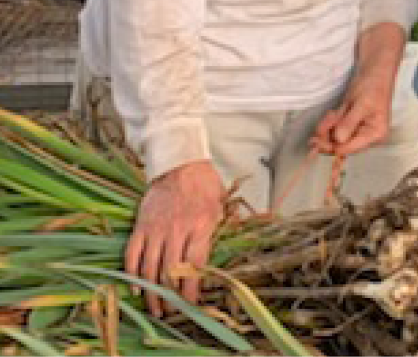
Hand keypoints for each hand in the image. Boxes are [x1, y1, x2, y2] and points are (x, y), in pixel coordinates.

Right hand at [125, 159, 226, 315]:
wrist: (179, 163)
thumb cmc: (204, 184)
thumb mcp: (220, 205)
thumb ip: (219, 229)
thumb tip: (227, 251)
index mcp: (201, 225)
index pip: (194, 265)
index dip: (191, 289)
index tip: (191, 305)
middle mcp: (177, 230)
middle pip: (171, 272)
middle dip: (171, 297)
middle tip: (171, 312)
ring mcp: (156, 229)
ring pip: (150, 268)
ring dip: (151, 292)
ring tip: (155, 308)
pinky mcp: (141, 226)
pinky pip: (132, 255)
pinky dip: (132, 274)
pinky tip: (137, 288)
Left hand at [311, 70, 395, 161]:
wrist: (374, 68)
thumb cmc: (372, 85)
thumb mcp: (361, 104)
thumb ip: (349, 123)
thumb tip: (338, 141)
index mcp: (375, 134)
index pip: (348, 149)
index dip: (331, 145)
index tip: (317, 138)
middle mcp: (366, 136)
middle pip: (340, 146)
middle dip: (327, 135)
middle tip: (320, 125)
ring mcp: (357, 130)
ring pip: (334, 138)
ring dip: (327, 128)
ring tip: (330, 114)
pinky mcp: (350, 123)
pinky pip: (335, 129)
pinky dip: (329, 123)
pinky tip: (331, 114)